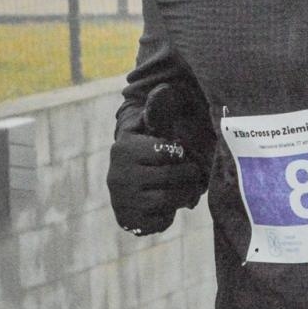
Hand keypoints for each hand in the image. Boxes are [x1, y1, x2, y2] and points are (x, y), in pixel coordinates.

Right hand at [108, 83, 208, 235]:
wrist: (129, 185)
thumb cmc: (149, 152)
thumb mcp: (152, 129)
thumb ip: (159, 110)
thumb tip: (164, 88)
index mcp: (124, 147)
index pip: (170, 151)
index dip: (182, 153)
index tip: (178, 154)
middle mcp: (118, 174)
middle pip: (173, 176)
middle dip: (188, 175)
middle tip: (189, 174)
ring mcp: (122, 199)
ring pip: (170, 199)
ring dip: (184, 194)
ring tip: (183, 188)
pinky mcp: (129, 220)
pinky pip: (161, 221)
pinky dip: (170, 214)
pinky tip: (165, 205)